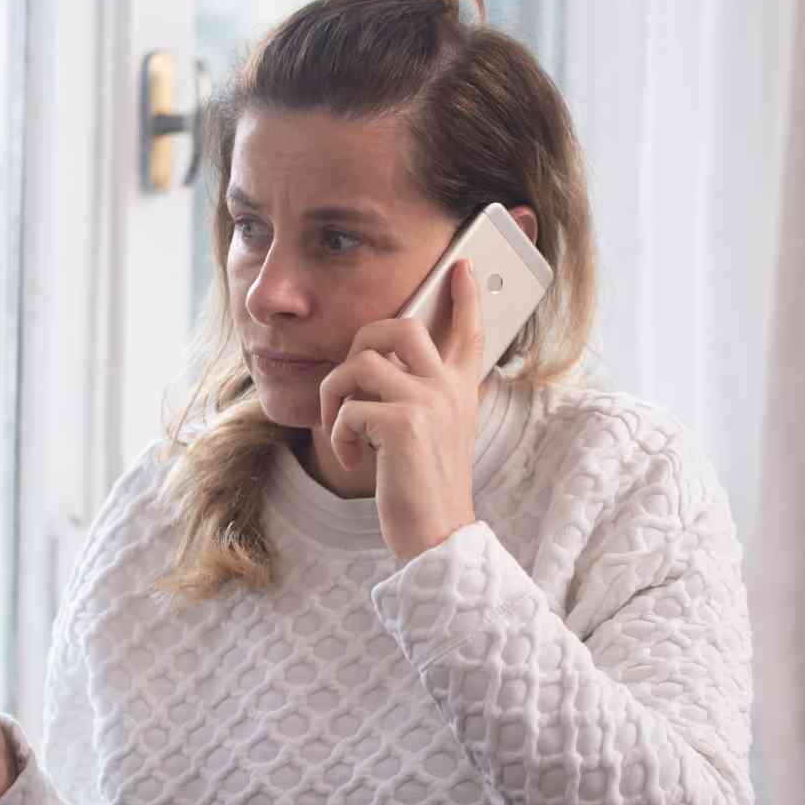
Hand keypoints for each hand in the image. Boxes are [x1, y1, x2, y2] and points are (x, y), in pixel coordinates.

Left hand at [320, 258, 483, 562]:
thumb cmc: (425, 490)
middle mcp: (449, 389)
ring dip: (336, 396)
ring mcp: (429, 402)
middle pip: (401, 327)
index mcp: (460, 391)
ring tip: (344, 431)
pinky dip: (337, 435)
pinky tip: (351, 459)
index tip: (462, 266)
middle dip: (362, 344)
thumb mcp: (433, 437)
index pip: (469, 332)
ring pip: (361, 363)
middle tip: (351, 381)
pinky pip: (348, 407)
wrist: (437, 537)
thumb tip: (380, 369)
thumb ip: (421, 400)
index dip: (465, 296)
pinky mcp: (404, 424)